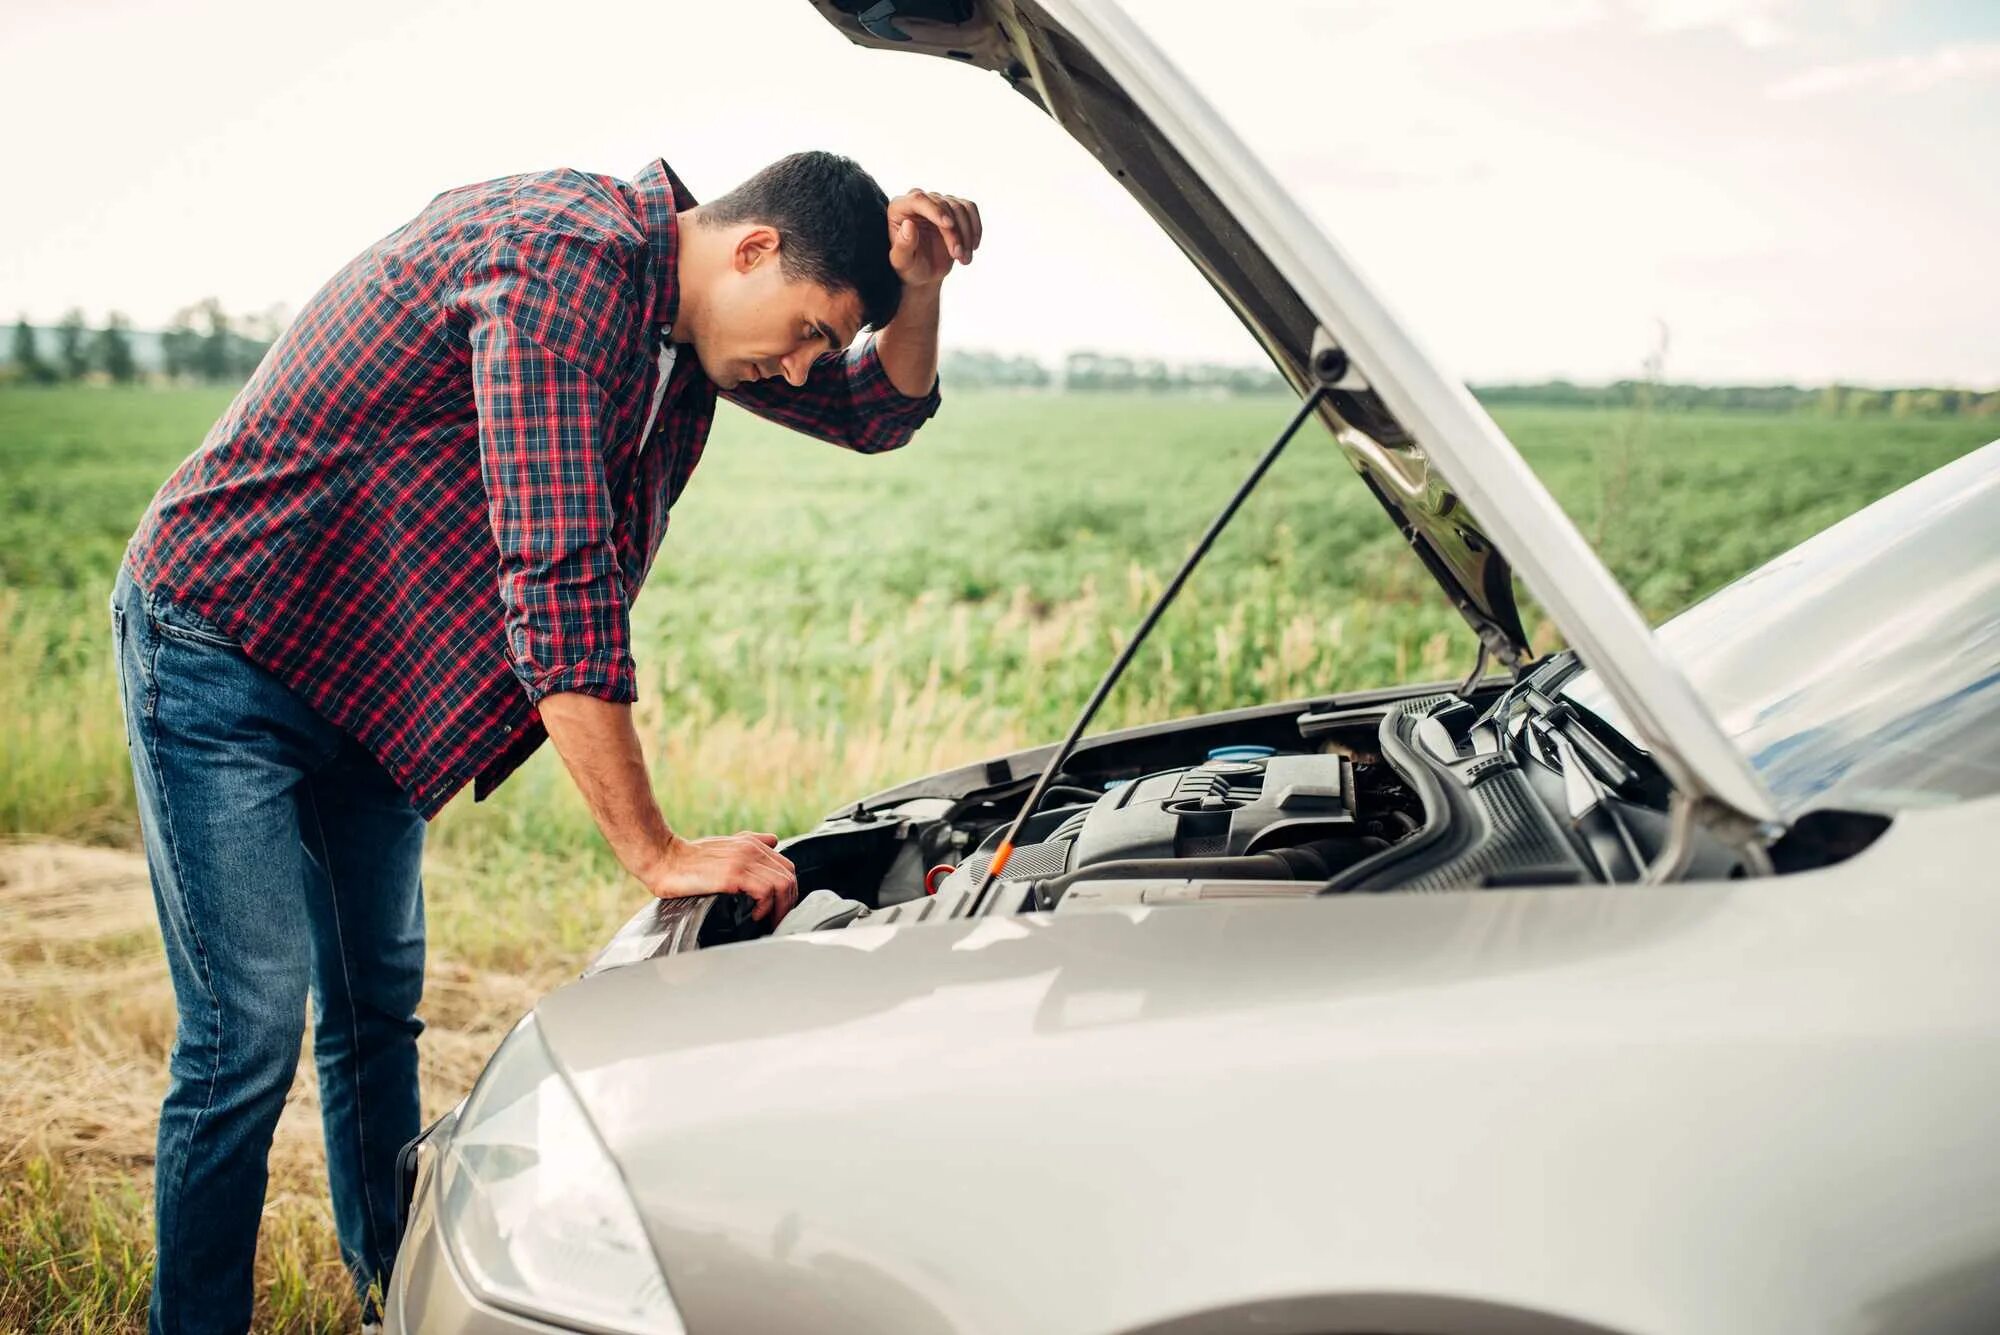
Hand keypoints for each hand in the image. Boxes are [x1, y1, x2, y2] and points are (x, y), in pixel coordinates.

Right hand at [644, 830, 799, 923]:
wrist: (663, 858)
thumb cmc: (689, 858)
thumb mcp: (725, 845)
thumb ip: (750, 842)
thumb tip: (774, 841)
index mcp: (752, 843)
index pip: (787, 867)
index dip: (788, 891)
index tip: (779, 910)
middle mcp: (752, 849)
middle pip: (789, 877)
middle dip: (788, 903)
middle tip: (776, 921)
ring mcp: (744, 860)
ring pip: (782, 884)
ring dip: (779, 908)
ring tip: (766, 921)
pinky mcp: (733, 874)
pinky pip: (766, 891)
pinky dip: (766, 907)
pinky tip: (754, 916)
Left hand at [887, 188, 981, 288]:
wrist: (924, 272)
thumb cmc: (909, 267)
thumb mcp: (902, 262)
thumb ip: (903, 246)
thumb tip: (909, 225)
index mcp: (899, 208)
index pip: (919, 199)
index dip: (936, 210)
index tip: (950, 226)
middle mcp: (918, 201)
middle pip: (943, 205)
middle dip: (954, 232)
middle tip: (958, 255)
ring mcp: (937, 202)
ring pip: (959, 208)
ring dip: (966, 234)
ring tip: (964, 258)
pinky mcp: (953, 208)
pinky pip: (970, 209)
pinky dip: (975, 228)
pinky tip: (973, 246)